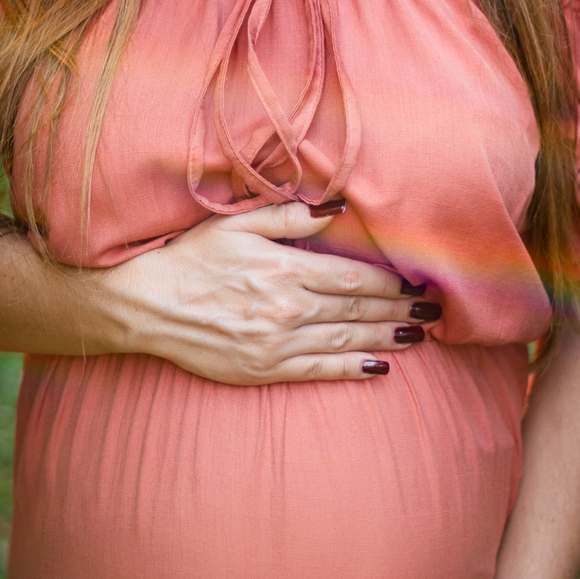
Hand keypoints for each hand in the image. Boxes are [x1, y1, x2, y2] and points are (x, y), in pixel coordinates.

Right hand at [95, 198, 433, 384]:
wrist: (146, 305)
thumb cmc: (190, 259)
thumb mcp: (235, 223)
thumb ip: (288, 217)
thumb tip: (336, 209)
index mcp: (285, 268)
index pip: (353, 276)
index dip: (390, 281)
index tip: (417, 282)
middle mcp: (287, 307)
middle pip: (358, 309)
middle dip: (399, 310)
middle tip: (434, 312)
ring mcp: (277, 342)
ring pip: (346, 339)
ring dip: (386, 338)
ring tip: (418, 338)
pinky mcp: (263, 368)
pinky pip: (319, 370)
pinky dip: (351, 368)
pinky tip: (378, 368)